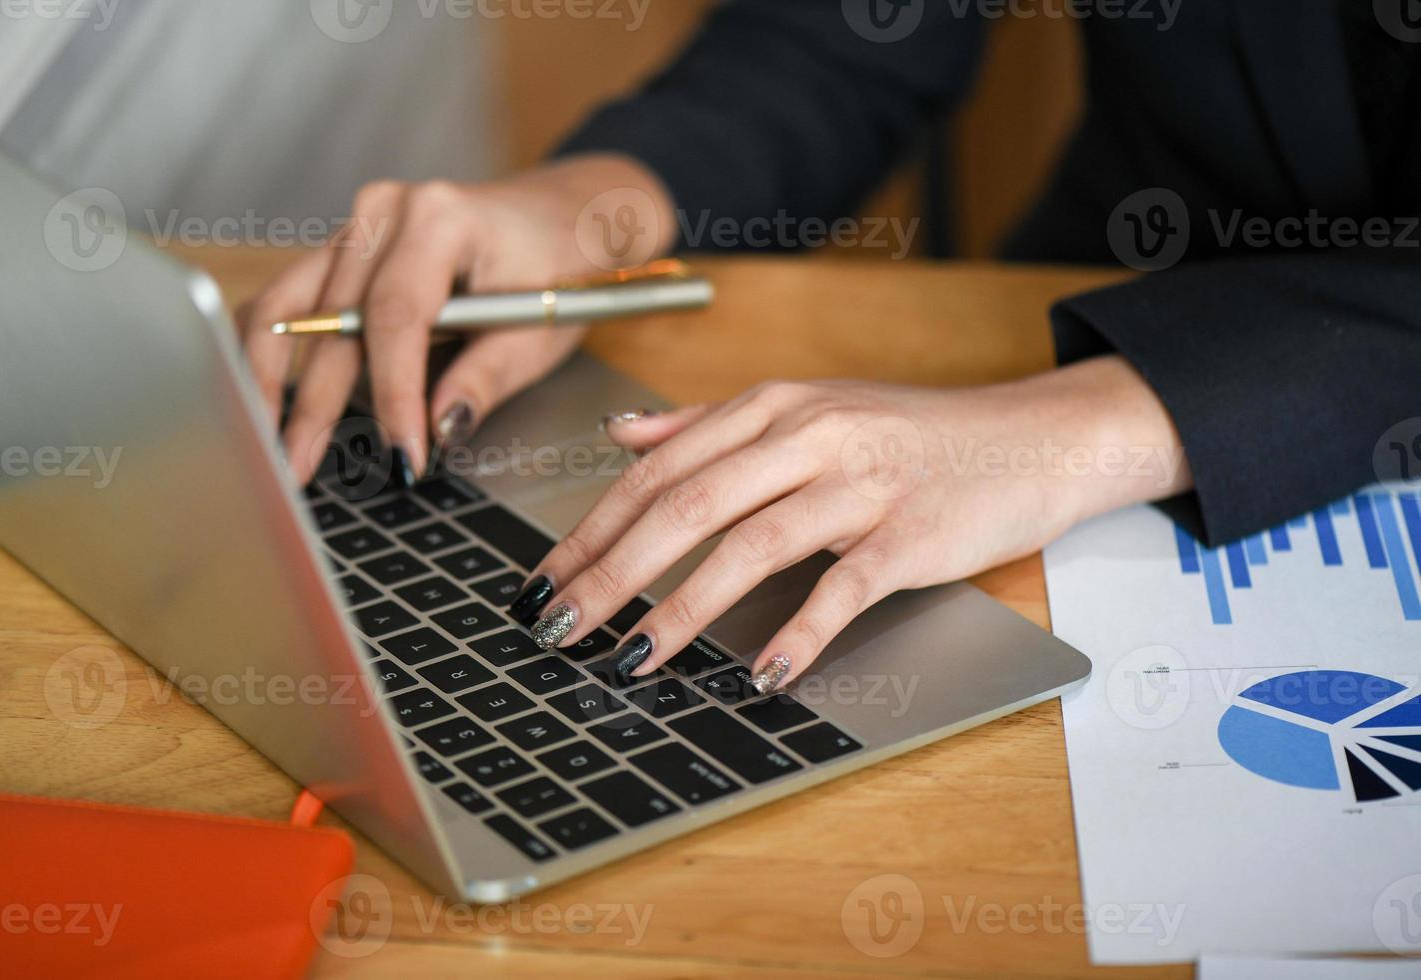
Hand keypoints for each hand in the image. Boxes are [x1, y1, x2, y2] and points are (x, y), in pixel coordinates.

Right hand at [239, 154, 676, 485]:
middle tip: (298, 469)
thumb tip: (436, 428)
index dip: (393, 393)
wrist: (562, 215)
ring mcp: (358, 226)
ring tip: (266, 441)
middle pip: (330, 316)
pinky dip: (273, 348)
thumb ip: (484, 378)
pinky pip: (292, 298)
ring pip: (287, 302)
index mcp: (441, 219)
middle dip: (314, 402)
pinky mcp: (344, 249)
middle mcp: (386, 213)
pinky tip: (262, 397)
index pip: (398, 316)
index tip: (402, 452)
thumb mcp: (538, 329)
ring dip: (266, 375)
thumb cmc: (558, 266)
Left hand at [511, 356, 1190, 692]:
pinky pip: (845, 586)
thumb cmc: (909, 433)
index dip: (590, 528)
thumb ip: (708, 423)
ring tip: (632, 659)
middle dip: (611, 572)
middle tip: (558, 627)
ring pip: (751, 543)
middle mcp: (806, 436)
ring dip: (682, 609)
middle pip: (687, 504)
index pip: (656, 470)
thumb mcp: (804, 410)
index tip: (541, 581)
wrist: (1028, 438)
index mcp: (771, 408)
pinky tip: (760, 671)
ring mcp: (861, 484)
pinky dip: (800, 630)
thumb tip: (621, 433)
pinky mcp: (912, 533)